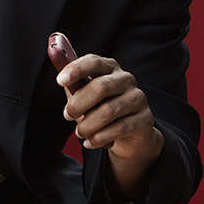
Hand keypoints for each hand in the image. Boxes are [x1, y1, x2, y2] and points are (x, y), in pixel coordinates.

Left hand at [57, 54, 163, 201]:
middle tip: (67, 115)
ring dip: (88, 125)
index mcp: (110, 67)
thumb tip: (58, 67)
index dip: (76, 69)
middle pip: (101, 87)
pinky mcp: (145, 119)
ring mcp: (138, 98)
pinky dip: (99, 138)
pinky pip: (119, 129)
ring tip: (80, 133)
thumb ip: (74, 83)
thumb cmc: (102, 107)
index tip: (60, 81)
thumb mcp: (86, 95)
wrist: (131, 133)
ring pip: (108, 111)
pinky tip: (91, 141)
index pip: (94, 61)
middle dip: (79, 104)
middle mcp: (126, 79)